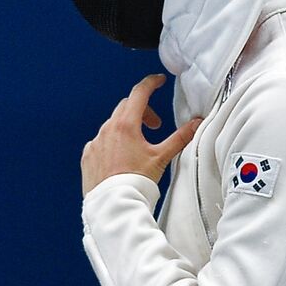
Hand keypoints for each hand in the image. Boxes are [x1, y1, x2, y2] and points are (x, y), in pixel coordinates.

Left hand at [81, 74, 200, 194]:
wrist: (114, 204)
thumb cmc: (136, 182)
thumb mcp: (161, 157)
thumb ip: (180, 138)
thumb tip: (197, 123)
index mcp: (126, 126)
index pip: (139, 93)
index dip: (150, 84)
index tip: (158, 81)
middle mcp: (107, 130)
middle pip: (126, 107)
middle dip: (143, 111)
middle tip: (155, 125)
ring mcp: (95, 142)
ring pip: (112, 124)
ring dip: (127, 127)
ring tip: (139, 145)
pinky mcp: (88, 155)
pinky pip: (100, 141)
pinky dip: (112, 142)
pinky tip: (120, 156)